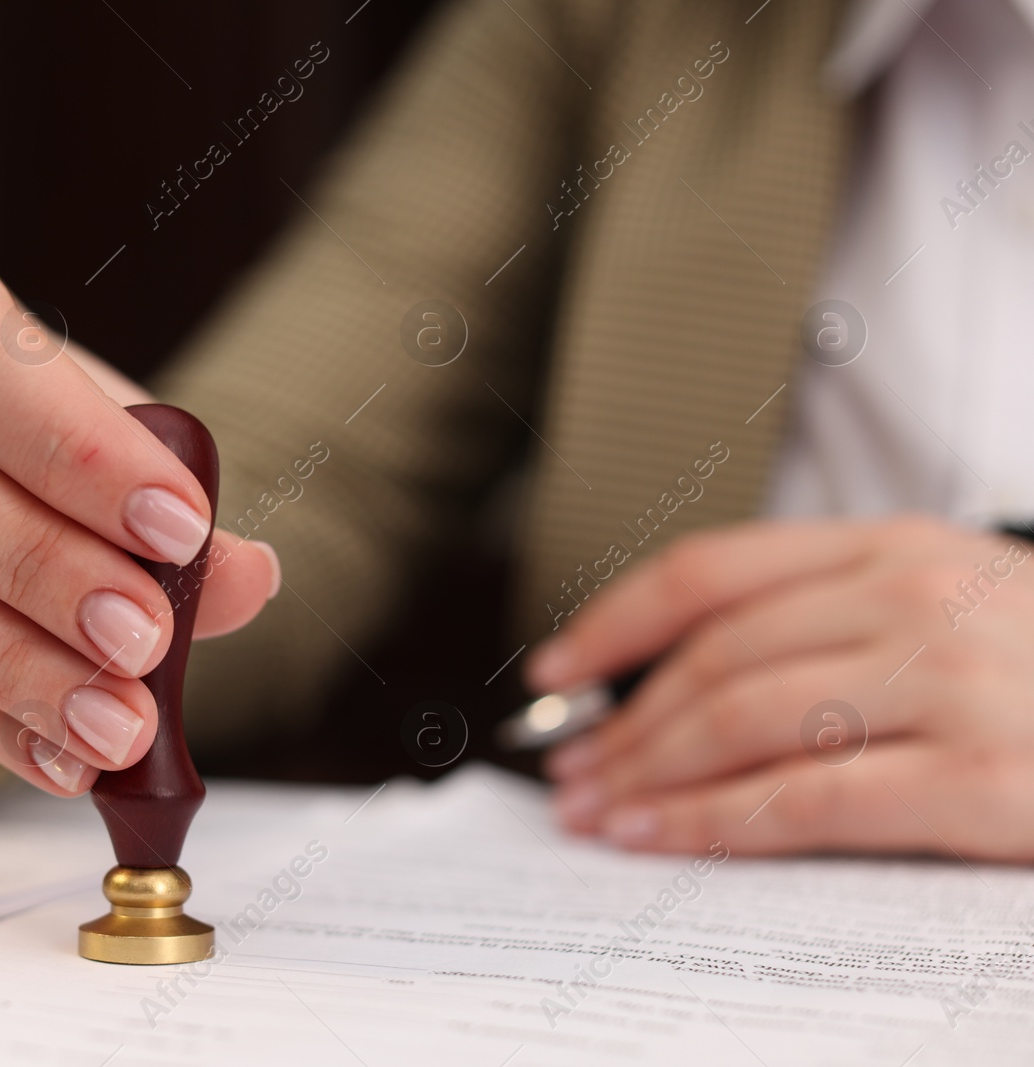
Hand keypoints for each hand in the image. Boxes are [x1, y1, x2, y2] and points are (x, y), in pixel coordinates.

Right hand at [0, 218, 279, 795]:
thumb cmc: (29, 408)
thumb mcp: (102, 417)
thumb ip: (172, 490)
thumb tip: (245, 576)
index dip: (68, 445)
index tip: (178, 526)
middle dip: (35, 565)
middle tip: (146, 638)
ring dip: (5, 664)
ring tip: (114, 721)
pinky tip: (59, 754)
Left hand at [527, 516, 1033, 860]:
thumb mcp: (943, 604)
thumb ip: (825, 620)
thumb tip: (678, 678)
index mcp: (892, 547)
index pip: (707, 573)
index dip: (611, 623)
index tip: (554, 672)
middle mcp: (912, 600)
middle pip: (711, 659)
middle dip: (620, 722)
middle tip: (567, 766)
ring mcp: (951, 686)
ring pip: (741, 727)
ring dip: (647, 776)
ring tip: (595, 809)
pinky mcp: (982, 780)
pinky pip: (809, 802)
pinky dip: (714, 824)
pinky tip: (661, 838)